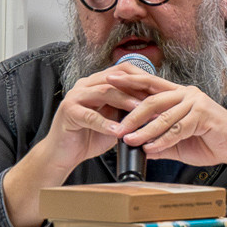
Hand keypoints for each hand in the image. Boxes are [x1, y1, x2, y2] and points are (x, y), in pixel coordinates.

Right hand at [3, 66, 145, 226]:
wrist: (64, 153)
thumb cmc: (89, 137)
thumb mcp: (114, 120)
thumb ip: (128, 111)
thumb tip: (155, 107)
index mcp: (97, 83)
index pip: (124, 72)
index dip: (143, 80)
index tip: (162, 92)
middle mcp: (86, 85)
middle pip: (116, 79)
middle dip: (139, 91)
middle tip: (158, 102)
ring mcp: (76, 97)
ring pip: (105, 93)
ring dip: (126, 103)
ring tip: (142, 114)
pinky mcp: (68, 112)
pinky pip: (90, 116)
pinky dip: (105, 124)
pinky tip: (118, 132)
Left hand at [106, 67, 226, 186]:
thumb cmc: (212, 142)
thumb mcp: (180, 143)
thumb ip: (161, 143)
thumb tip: (140, 148)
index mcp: (180, 95)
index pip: (150, 84)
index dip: (130, 80)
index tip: (109, 79)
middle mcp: (187, 94)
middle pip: (152, 97)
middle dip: (130, 108)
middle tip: (114, 120)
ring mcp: (196, 103)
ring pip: (163, 116)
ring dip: (144, 130)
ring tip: (128, 140)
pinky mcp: (204, 115)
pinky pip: (177, 129)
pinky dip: (162, 140)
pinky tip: (150, 148)